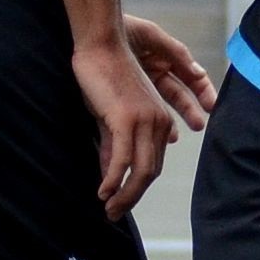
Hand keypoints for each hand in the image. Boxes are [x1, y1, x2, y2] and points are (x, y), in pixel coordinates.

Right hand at [75, 19, 217, 216]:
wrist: (100, 46)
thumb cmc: (103, 75)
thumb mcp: (109, 115)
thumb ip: (112, 144)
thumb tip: (110, 174)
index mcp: (158, 119)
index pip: (152, 162)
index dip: (138, 185)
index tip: (122, 201)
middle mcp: (157, 122)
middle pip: (150, 171)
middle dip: (132, 196)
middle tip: (114, 213)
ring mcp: (145, 121)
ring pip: (140, 171)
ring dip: (124, 195)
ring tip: (110, 210)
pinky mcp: (127, 119)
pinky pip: (122, 160)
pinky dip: (113, 181)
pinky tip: (103, 192)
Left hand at [127, 13, 216, 129]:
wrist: (93, 30)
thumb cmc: (122, 27)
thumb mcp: (151, 35)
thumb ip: (177, 52)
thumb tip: (199, 72)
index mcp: (165, 60)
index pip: (191, 79)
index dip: (203, 91)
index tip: (211, 104)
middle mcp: (155, 75)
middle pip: (178, 97)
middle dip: (189, 111)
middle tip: (199, 124)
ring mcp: (140, 86)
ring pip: (158, 109)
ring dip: (166, 124)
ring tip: (173, 139)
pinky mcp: (122, 98)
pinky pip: (135, 116)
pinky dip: (141, 128)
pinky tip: (145, 137)